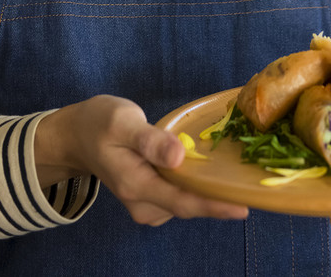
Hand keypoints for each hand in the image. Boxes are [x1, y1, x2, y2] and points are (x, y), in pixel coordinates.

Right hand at [34, 95, 247, 226]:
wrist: (77, 135)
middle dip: (219, 199)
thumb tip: (179, 156)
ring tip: (239, 175)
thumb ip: (150, 140)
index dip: (214, 206)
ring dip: (210, 192)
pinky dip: (197, 186)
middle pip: (188, 205)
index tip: (244, 207)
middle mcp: (142, 202)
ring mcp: (146, 203)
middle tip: (253, 186)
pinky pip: (179, 195)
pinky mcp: (150, 196)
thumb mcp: (123, 122)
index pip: (182, 202)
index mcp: (136, 185)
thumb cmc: (100, 123)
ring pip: (186, 202)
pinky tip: (212, 172)